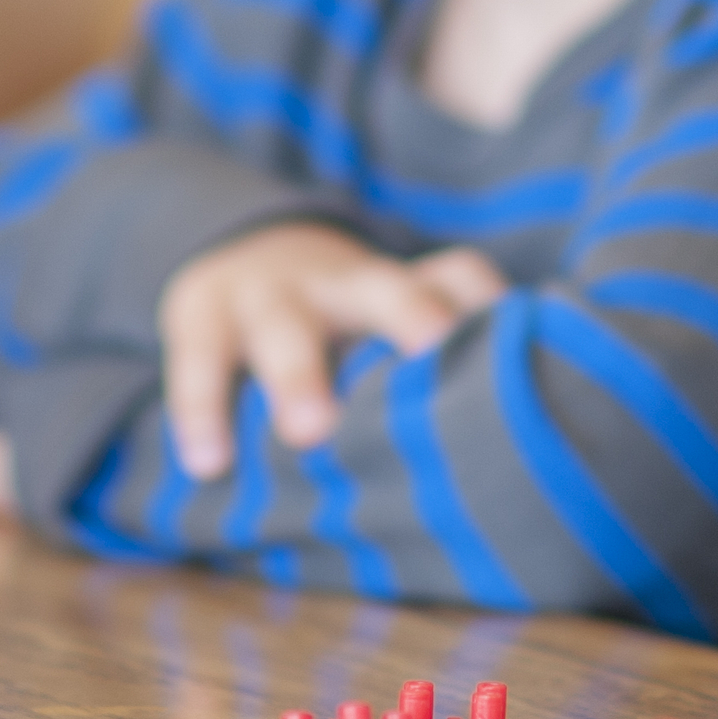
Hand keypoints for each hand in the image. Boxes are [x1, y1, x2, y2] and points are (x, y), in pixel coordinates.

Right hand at [157, 221, 507, 477]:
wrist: (238, 255)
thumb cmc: (339, 322)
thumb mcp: (385, 321)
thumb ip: (434, 368)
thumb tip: (515, 452)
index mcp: (399, 287)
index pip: (458, 277)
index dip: (489, 306)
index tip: (520, 345)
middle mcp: (341, 285)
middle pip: (383, 289)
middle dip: (409, 320)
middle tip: (432, 356)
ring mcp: (268, 296)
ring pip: (285, 327)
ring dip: (298, 377)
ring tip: (309, 432)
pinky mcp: (200, 316)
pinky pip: (197, 363)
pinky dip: (200, 411)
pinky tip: (208, 463)